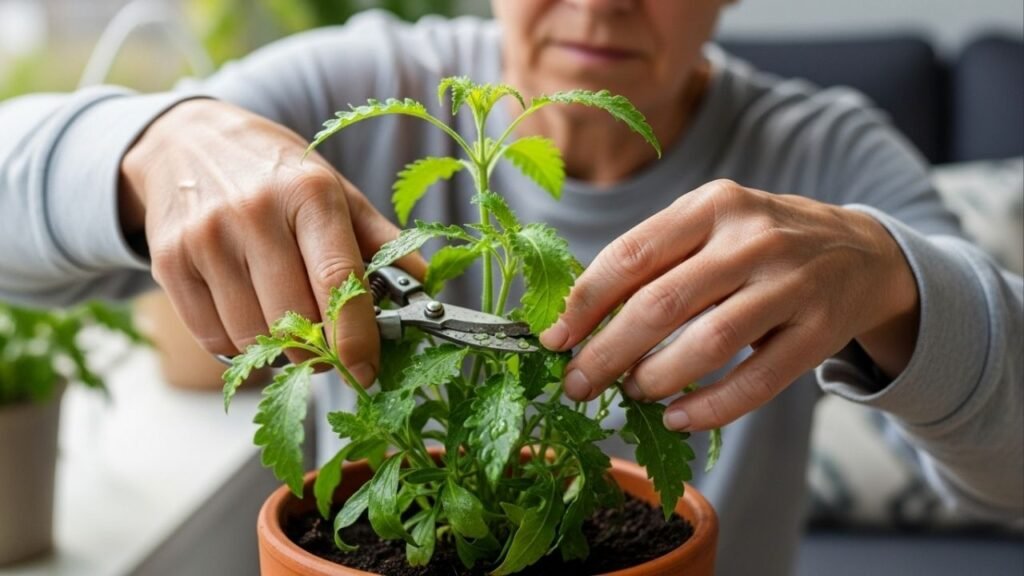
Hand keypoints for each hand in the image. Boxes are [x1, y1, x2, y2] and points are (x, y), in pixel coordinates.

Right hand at [120, 99, 424, 384]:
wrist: (188, 142)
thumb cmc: (275, 173)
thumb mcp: (335, 191)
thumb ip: (381, 242)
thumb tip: (425, 290)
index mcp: (310, 194)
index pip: (337, 281)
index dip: (356, 337)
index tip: (366, 371)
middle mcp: (254, 213)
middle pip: (294, 319)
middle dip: (319, 349)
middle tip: (328, 347)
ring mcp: (205, 238)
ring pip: (252, 336)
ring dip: (278, 350)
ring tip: (287, 324)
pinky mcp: (169, 262)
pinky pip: (213, 338)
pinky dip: (238, 345)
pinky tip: (248, 314)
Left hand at [540, 180, 918, 430]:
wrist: (861, 251)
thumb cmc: (757, 243)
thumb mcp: (708, 226)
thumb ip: (651, 262)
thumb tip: (575, 320)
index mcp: (711, 205)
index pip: (631, 255)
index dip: (585, 303)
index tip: (554, 340)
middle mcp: (752, 238)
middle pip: (663, 303)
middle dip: (608, 351)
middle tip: (577, 384)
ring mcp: (792, 284)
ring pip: (710, 342)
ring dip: (656, 378)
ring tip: (629, 393)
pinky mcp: (820, 330)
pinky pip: (757, 380)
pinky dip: (710, 407)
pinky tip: (676, 418)